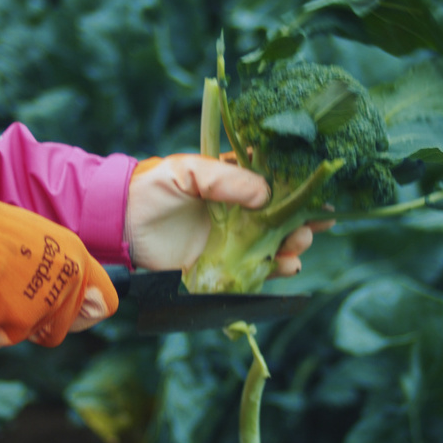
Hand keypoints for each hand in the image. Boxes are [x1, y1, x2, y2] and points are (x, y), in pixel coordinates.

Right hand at [0, 197, 117, 347]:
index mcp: (76, 258)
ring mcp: (43, 305)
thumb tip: (52, 291)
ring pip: (22, 335)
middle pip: (57, 330)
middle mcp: (67, 283)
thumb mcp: (33, 236)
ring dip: (0, 321)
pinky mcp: (15, 323)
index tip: (62, 312)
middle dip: (31, 322)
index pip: (104, 304)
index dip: (83, 315)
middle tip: (3, 295)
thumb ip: (51, 266)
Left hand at [126, 154, 329, 276]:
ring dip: (292, 248)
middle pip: (283, 218)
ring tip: (295, 250)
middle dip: (303, 224)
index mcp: (234, 181)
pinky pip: (255, 271)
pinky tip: (284, 268)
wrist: (120, 224)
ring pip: (274, 245)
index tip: (322, 198)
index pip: (277, 182)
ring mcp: (232, 240)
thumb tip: (266, 194)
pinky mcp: (221, 266)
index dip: (302, 190)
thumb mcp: (189, 171)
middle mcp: (239, 211)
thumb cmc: (153, 187)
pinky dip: (273, 271)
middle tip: (309, 228)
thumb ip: (227, 180)